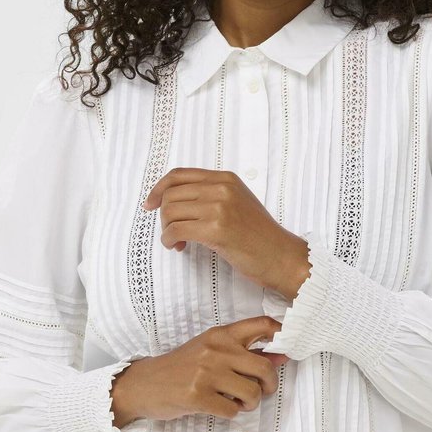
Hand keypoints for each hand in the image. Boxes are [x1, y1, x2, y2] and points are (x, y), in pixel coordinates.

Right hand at [110, 316, 290, 424]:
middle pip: (265, 367)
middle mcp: (215, 350)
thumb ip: (244, 352)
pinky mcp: (198, 396)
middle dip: (269, 385)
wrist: (144, 384)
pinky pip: (233, 410)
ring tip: (237, 401)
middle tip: (261, 391)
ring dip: (250, 403)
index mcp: (220, 335)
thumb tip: (281, 356)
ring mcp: (206, 373)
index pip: (261, 324)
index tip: (285, 350)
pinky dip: (231, 413)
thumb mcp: (211, 351)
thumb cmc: (181, 368)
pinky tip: (219, 406)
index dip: (282, 335)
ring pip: (252, 392)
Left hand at [142, 167, 308, 295]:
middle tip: (172, 232)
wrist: (281, 256)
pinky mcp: (217, 229)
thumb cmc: (260, 236)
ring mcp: (219, 207)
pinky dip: (170, 240)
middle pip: (171, 194)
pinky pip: (176, 230)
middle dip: (163, 216)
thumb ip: (212, 195)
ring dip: (167, 230)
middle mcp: (222, 188)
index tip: (150, 204)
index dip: (158, 188)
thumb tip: (175, 199)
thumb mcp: (238, 203)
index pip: (179, 175)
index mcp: (226, 178)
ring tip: (178, 242)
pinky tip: (179, 247)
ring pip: (170, 212)